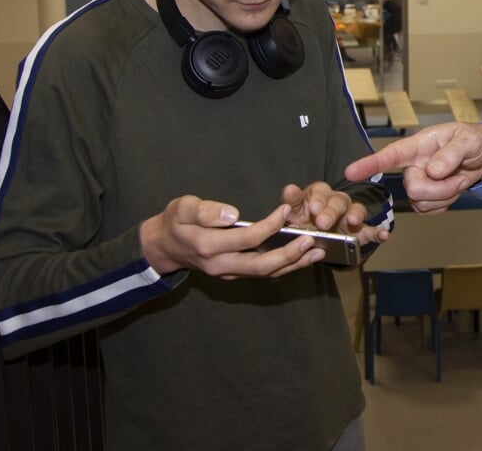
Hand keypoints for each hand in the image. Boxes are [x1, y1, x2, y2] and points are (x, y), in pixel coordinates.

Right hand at [140, 197, 324, 278]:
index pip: (247, 239)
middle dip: (289, 255)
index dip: (269, 226)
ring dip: (293, 265)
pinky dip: (284, 266)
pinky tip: (302, 257)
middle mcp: (220, 265)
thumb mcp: (182, 208)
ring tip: (317, 253)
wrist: (164, 246)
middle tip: (312, 241)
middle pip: (261, 266)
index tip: (285, 210)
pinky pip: (262, 273)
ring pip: (265, 274)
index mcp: (208, 246)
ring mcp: (227, 273)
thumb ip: (204, 211)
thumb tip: (232, 215)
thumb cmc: (175, 222)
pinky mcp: (233, 273)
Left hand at [280, 181, 390, 245]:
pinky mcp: (359, 231)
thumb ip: (291, 202)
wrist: (308, 241)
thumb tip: (290, 189)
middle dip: (331, 211)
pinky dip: (378, 232)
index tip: (313, 209)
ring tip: (353, 220)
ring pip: (356, 210)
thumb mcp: (291, 213)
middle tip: (323, 223)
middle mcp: (336, 202)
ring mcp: (349, 216)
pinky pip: (370, 230)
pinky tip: (383, 235)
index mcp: (318, 195)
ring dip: (355, 214)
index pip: (320, 191)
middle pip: (338, 201)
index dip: (318, 199)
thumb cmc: (301, 221)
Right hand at [343, 122, 481, 213]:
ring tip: (458, 179)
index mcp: (418, 146)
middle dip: (440, 189)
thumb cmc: (473, 141)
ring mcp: (418, 183)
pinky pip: (428, 211)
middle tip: (458, 177)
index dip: (369, 164)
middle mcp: (413, 165)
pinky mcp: (425, 198)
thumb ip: (451, 154)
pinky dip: (446, 204)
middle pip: (413, 189)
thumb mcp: (468, 141)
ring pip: (421, 203)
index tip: (350, 172)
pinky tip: (452, 190)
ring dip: (446, 195)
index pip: (390, 155)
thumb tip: (433, 171)